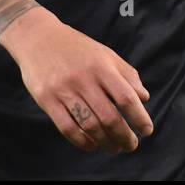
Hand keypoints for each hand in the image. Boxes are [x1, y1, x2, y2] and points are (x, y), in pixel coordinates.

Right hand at [0, 8, 153, 153]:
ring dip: (105, 142)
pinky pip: (67, 128)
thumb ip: (126, 74)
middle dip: (124, 136)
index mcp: (101, 66)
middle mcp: (84, 79)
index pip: (126, 98)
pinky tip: (92, 145)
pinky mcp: (47, 99)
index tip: (146, 131)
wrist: (37, 37)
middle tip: (131, 145)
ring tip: (114, 147)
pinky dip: (82, 142)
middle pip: (109, 117)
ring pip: (89, 126)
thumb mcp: (105, 54)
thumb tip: (144, 98)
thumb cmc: (76, 48)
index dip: (139, 117)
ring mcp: (64, 90)